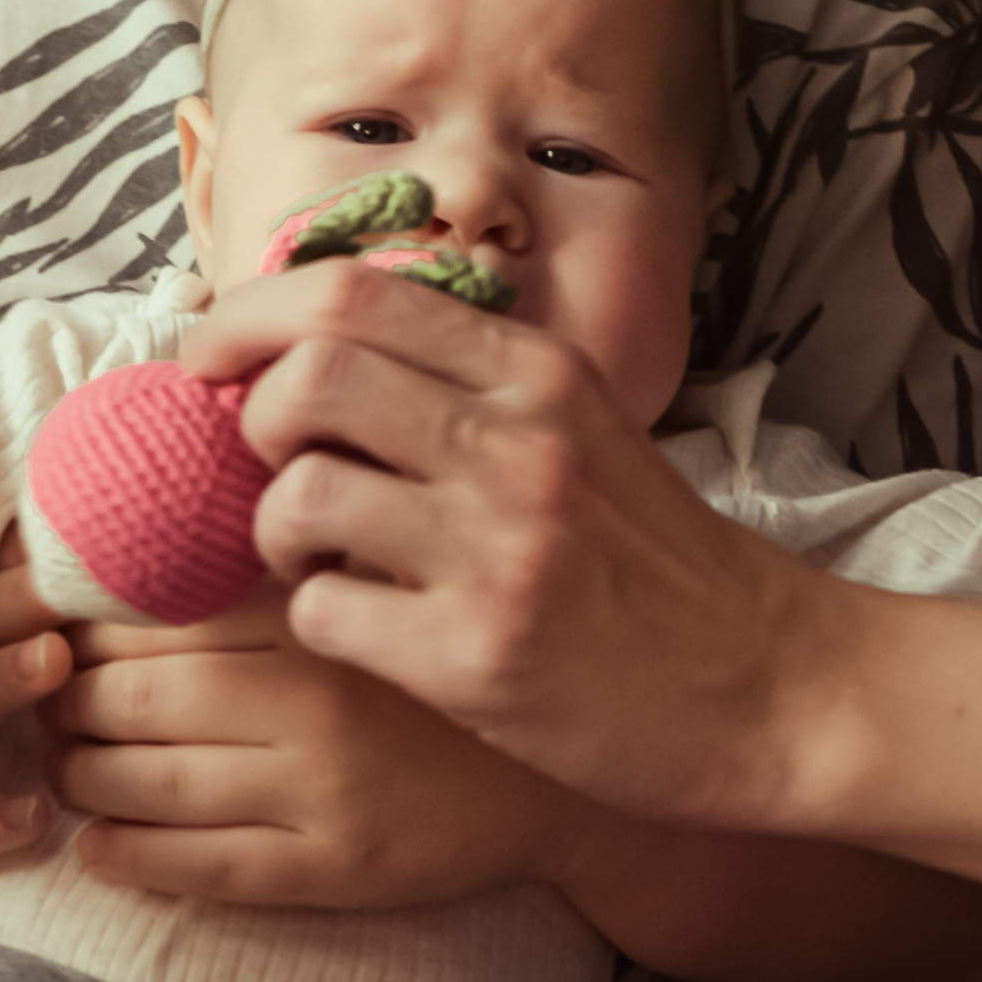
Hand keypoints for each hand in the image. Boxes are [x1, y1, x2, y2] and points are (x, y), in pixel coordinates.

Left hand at [51, 584, 585, 906]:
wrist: (564, 780)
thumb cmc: (450, 668)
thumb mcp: (384, 575)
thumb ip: (286, 545)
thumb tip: (148, 522)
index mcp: (323, 607)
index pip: (154, 605)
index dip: (82, 618)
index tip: (59, 624)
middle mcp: (320, 693)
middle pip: (130, 690)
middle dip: (64, 698)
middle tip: (47, 698)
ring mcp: (325, 786)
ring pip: (143, 778)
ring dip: (77, 775)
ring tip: (66, 765)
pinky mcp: (334, 867)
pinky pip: (193, 864)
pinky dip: (122, 854)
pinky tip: (99, 844)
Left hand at [182, 263, 829, 833]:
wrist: (774, 688)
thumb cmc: (658, 567)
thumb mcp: (582, 433)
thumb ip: (467, 387)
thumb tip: (307, 352)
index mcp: (538, 373)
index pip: (351, 293)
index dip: (247, 317)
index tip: (208, 359)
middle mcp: (518, 444)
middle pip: (306, 378)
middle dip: (246, 421)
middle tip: (261, 468)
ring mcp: (498, 551)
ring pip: (297, 498)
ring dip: (274, 534)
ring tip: (318, 560)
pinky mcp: (478, 656)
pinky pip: (323, 616)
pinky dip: (318, 623)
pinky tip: (365, 632)